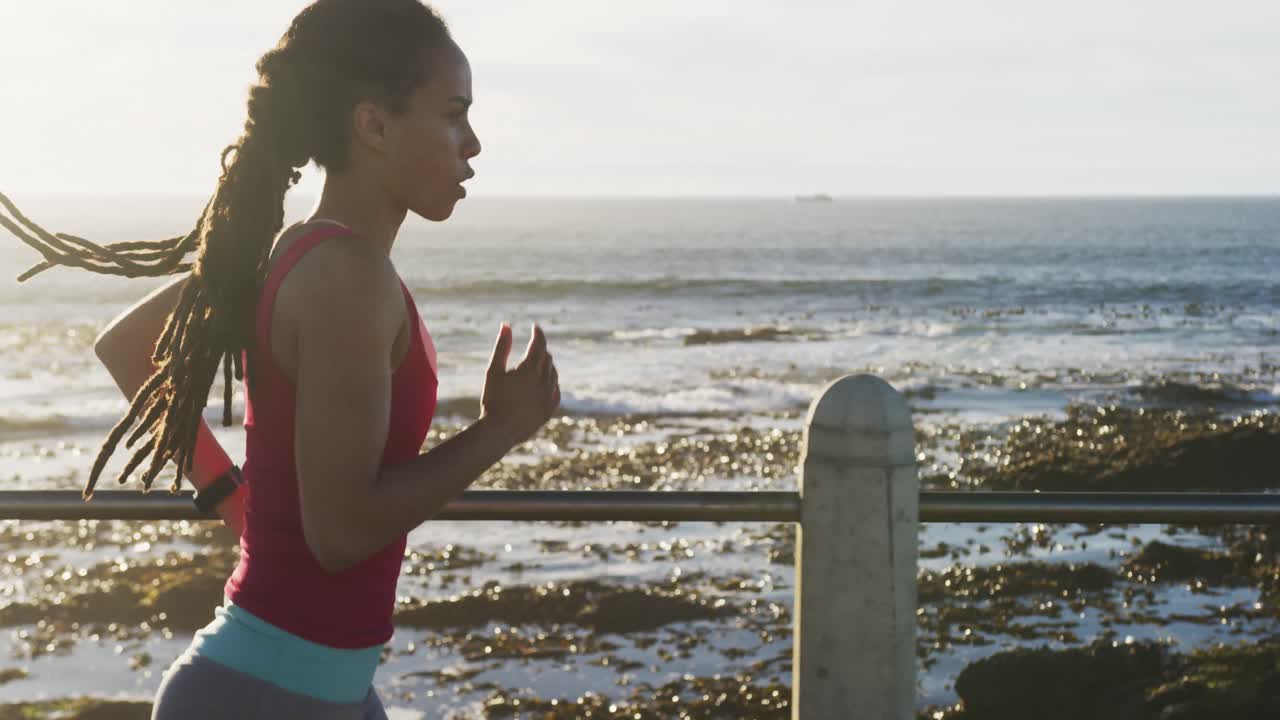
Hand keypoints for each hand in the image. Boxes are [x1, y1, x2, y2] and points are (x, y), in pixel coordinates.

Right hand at [480, 322, 559, 445]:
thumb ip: (502, 347)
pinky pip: (556, 391)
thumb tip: (506, 325)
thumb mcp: (493, 371)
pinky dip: (552, 382)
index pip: (539, 344)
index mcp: (530, 369)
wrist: (500, 431)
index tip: (535, 327)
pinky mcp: (550, 409)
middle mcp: (544, 381)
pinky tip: (547, 382)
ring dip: (547, 365)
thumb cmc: (493, 399)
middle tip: (534, 344)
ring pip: (554, 374)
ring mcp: (549, 396)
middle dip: (541, 349)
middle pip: (547, 358)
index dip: (538, 334)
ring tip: (540, 361)